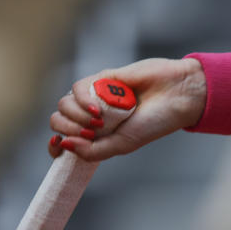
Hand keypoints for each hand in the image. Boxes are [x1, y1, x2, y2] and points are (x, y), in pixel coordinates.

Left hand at [49, 57, 205, 160]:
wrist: (174, 96)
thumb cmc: (154, 123)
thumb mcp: (123, 145)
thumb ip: (93, 151)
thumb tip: (64, 145)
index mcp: (97, 137)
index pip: (63, 141)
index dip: (55, 145)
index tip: (59, 146)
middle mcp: (91, 118)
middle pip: (59, 121)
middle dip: (69, 129)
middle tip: (92, 132)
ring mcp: (94, 98)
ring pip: (64, 105)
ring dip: (77, 116)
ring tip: (100, 120)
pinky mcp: (99, 79)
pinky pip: (76, 88)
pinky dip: (83, 100)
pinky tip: (99, 108)